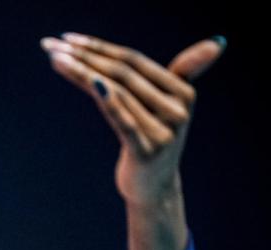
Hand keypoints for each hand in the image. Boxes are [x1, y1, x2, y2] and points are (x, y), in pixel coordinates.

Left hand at [40, 32, 225, 207]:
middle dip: (85, 57)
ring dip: (82, 73)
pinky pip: (122, 120)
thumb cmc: (154, 141)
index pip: (134, 61)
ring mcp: (164, 132)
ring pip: (117, 93)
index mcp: (184, 92)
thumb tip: (218, 42)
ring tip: (55, 60)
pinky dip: (107, 99)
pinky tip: (90, 81)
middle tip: (52, 46)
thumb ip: (182, 71)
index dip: (100, 47)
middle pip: (123, 73)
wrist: (154, 189)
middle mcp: (178, 109)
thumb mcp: (166, 105)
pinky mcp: (146, 152)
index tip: (68, 38)